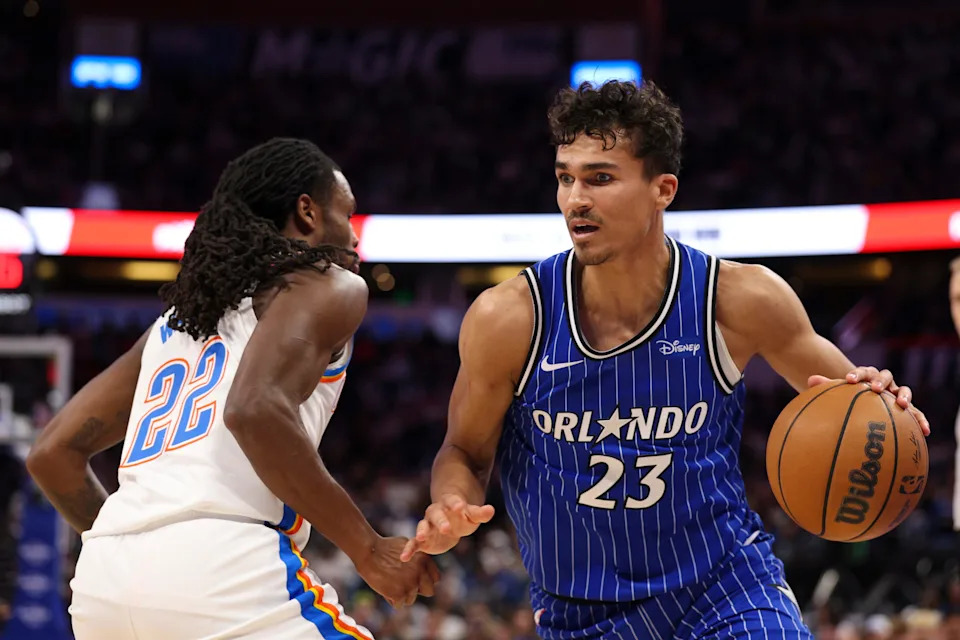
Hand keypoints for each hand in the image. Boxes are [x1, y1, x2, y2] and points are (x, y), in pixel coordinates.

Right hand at [353, 536, 440, 607]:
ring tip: (389, 582)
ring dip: (401, 595)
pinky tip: (384, 587)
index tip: (416, 579)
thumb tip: (423, 567)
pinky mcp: (399, 594)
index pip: (436, 579)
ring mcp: (411, 584)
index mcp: (425, 561)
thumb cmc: (384, 547)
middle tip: (404, 585)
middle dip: (418, 590)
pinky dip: (390, 599)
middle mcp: (421, 573)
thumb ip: (418, 558)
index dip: (425, 580)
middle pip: (429, 591)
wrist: (369, 551)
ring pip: (410, 599)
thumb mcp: (407, 546)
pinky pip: (398, 604)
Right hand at [399, 494, 494, 561]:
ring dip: (421, 531)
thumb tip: (491, 509)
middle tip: (446, 528)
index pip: (452, 501)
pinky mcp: (423, 540)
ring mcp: (427, 525)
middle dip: (440, 521)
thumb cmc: (462, 517)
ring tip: (420, 537)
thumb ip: (480, 513)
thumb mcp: (472, 515)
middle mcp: (435, 513)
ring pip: (422, 526)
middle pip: (436, 514)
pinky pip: (413, 543)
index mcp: (449, 504)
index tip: (461, 507)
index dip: (456, 504)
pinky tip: (403, 558)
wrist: (449, 522)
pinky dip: (408, 549)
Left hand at [808, 367, 929, 435]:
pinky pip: (916, 413)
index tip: (848, 380)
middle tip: (873, 388)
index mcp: (867, 376)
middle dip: (880, 381)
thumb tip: (810, 379)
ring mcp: (897, 394)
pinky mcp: (907, 409)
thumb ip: (827, 386)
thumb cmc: (850, 397)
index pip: (863, 371)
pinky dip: (921, 420)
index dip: (857, 375)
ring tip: (903, 405)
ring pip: (904, 390)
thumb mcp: (839, 393)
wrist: (867, 403)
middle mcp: (884, 383)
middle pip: (885, 376)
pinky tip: (925, 431)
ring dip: (904, 395)